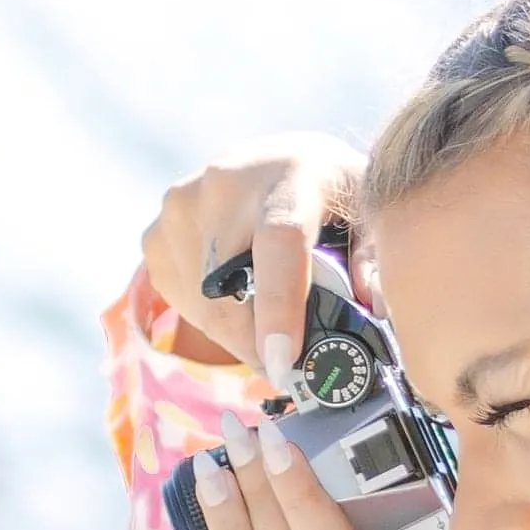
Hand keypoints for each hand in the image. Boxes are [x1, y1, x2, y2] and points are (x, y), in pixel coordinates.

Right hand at [139, 137, 367, 396]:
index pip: (279, 240)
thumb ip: (373, 259)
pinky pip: (179, 300)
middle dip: (258, 343)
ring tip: (266, 323)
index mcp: (291, 174)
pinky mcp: (156, 230)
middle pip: (231, 289)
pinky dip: (208, 316)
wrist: (277, 163)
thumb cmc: (332, 196)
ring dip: (234, 333)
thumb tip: (373, 309)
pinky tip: (236, 295)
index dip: (279, 306)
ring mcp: (181, 204)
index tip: (284, 360)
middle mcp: (227, 181)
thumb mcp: (369, 215)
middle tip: (287, 366)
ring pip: (202, 304)